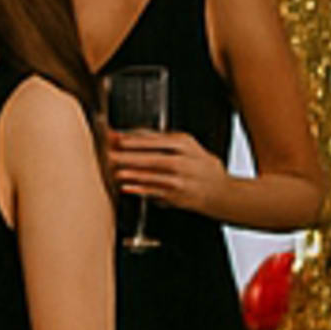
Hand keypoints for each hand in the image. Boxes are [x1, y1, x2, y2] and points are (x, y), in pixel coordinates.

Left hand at [109, 126, 229, 215]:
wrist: (220, 190)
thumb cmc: (198, 165)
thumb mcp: (185, 145)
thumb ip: (158, 139)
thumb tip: (128, 134)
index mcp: (183, 143)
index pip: (156, 139)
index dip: (135, 139)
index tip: (117, 138)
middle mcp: (183, 160)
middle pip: (153, 157)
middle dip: (130, 156)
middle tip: (111, 154)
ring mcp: (181, 179)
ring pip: (154, 175)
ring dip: (134, 174)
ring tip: (117, 172)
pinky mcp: (177, 195)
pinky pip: (156, 192)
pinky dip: (141, 189)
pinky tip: (128, 187)